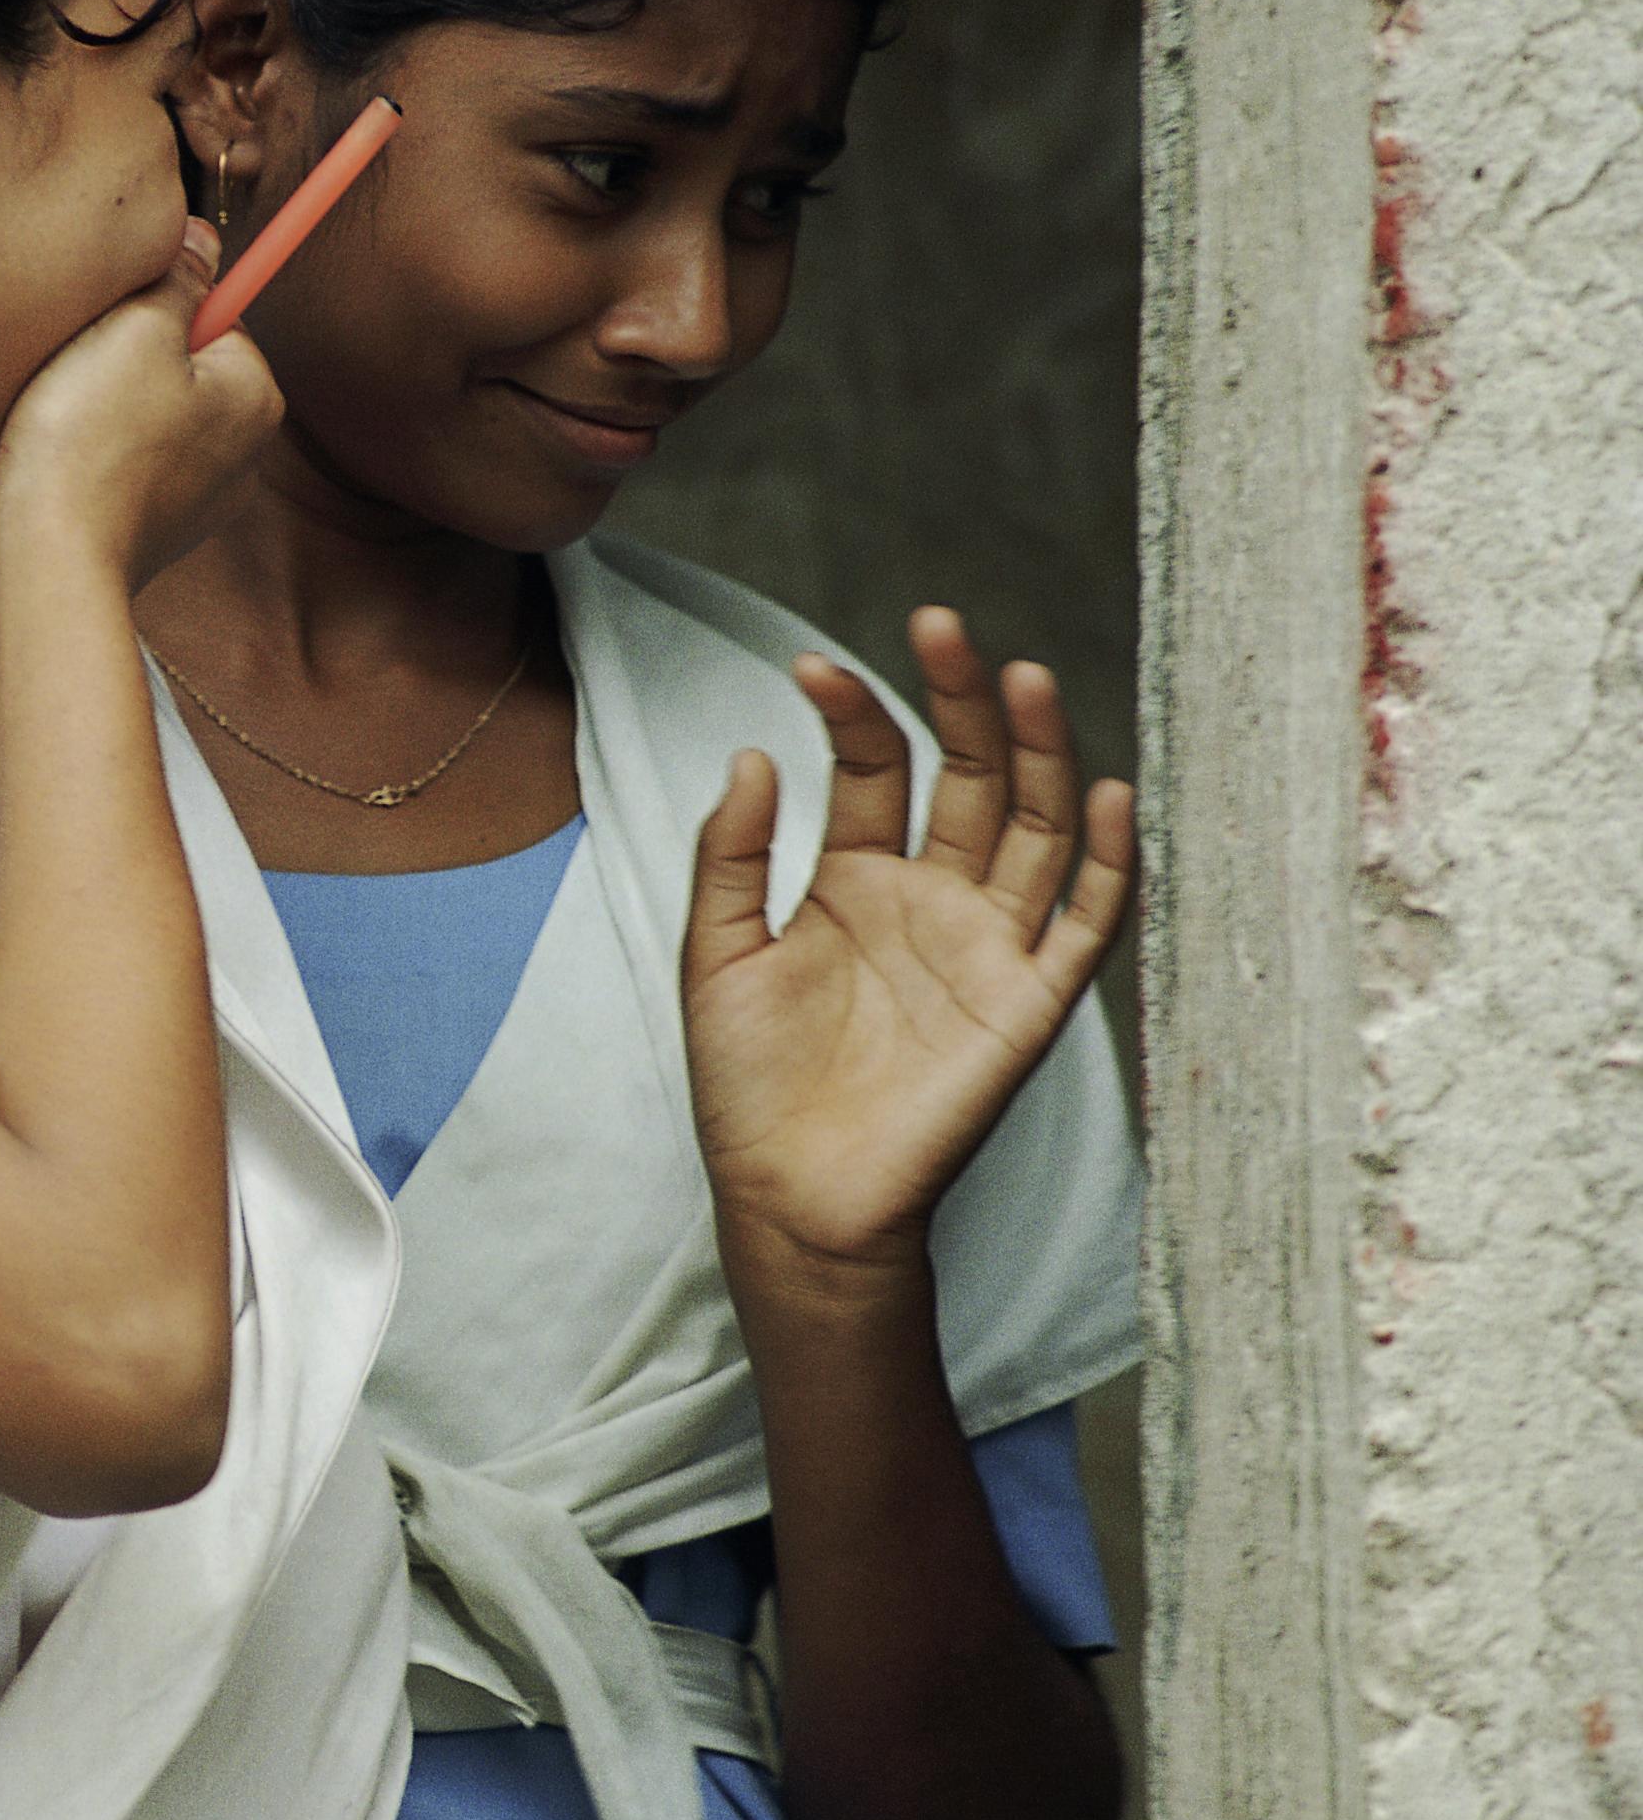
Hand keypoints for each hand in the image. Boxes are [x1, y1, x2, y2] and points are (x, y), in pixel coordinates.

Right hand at [0, 217, 283, 602]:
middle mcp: (243, 452)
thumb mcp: (134, 329)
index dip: (149, 309)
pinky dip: (88, 455)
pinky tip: (57, 463)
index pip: (212, 312)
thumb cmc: (89, 442)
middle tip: (75, 374)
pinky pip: (121, 464)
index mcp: (256, 396)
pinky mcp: (149, 530)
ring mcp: (198, 499)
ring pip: (144, 415)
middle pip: (179, 364)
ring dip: (98, 406)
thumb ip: (178, 276)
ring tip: (60, 421)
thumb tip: (204, 238)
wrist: (45, 564)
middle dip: (123, 359)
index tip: (108, 331)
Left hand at [682, 608, 1134, 1286]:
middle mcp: (931, 898)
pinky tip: (1105, 793)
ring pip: (1032, 828)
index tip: (813, 666)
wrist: (790, 1196)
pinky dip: (1105, 862)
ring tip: (1024, 676)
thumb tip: (753, 754)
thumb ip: (731, 858)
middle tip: (942, 624)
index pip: (875, 767)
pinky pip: (1084, 924)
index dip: (852, 713)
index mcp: (854, 879)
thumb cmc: (749, 1085)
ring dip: (1038, 755)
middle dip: (961, 700)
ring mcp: (985, 946)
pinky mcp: (1027, 1003)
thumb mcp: (715, 956)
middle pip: (967, 775)